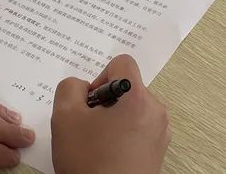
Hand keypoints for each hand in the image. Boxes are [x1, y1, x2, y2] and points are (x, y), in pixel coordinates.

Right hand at [51, 55, 169, 173]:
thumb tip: (82, 88)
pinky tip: (107, 156)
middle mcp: (156, 112)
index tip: (89, 104)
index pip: (122, 63)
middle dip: (105, 102)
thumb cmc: (89, 162)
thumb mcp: (65, 117)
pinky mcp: (158, 153)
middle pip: (128, 88)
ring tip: (97, 145)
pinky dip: (123, 136)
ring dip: (113, 120)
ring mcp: (160, 134)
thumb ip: (70, 88)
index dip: (99, 77)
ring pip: (132, 110)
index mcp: (138, 98)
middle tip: (89, 127)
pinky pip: (139, 130)